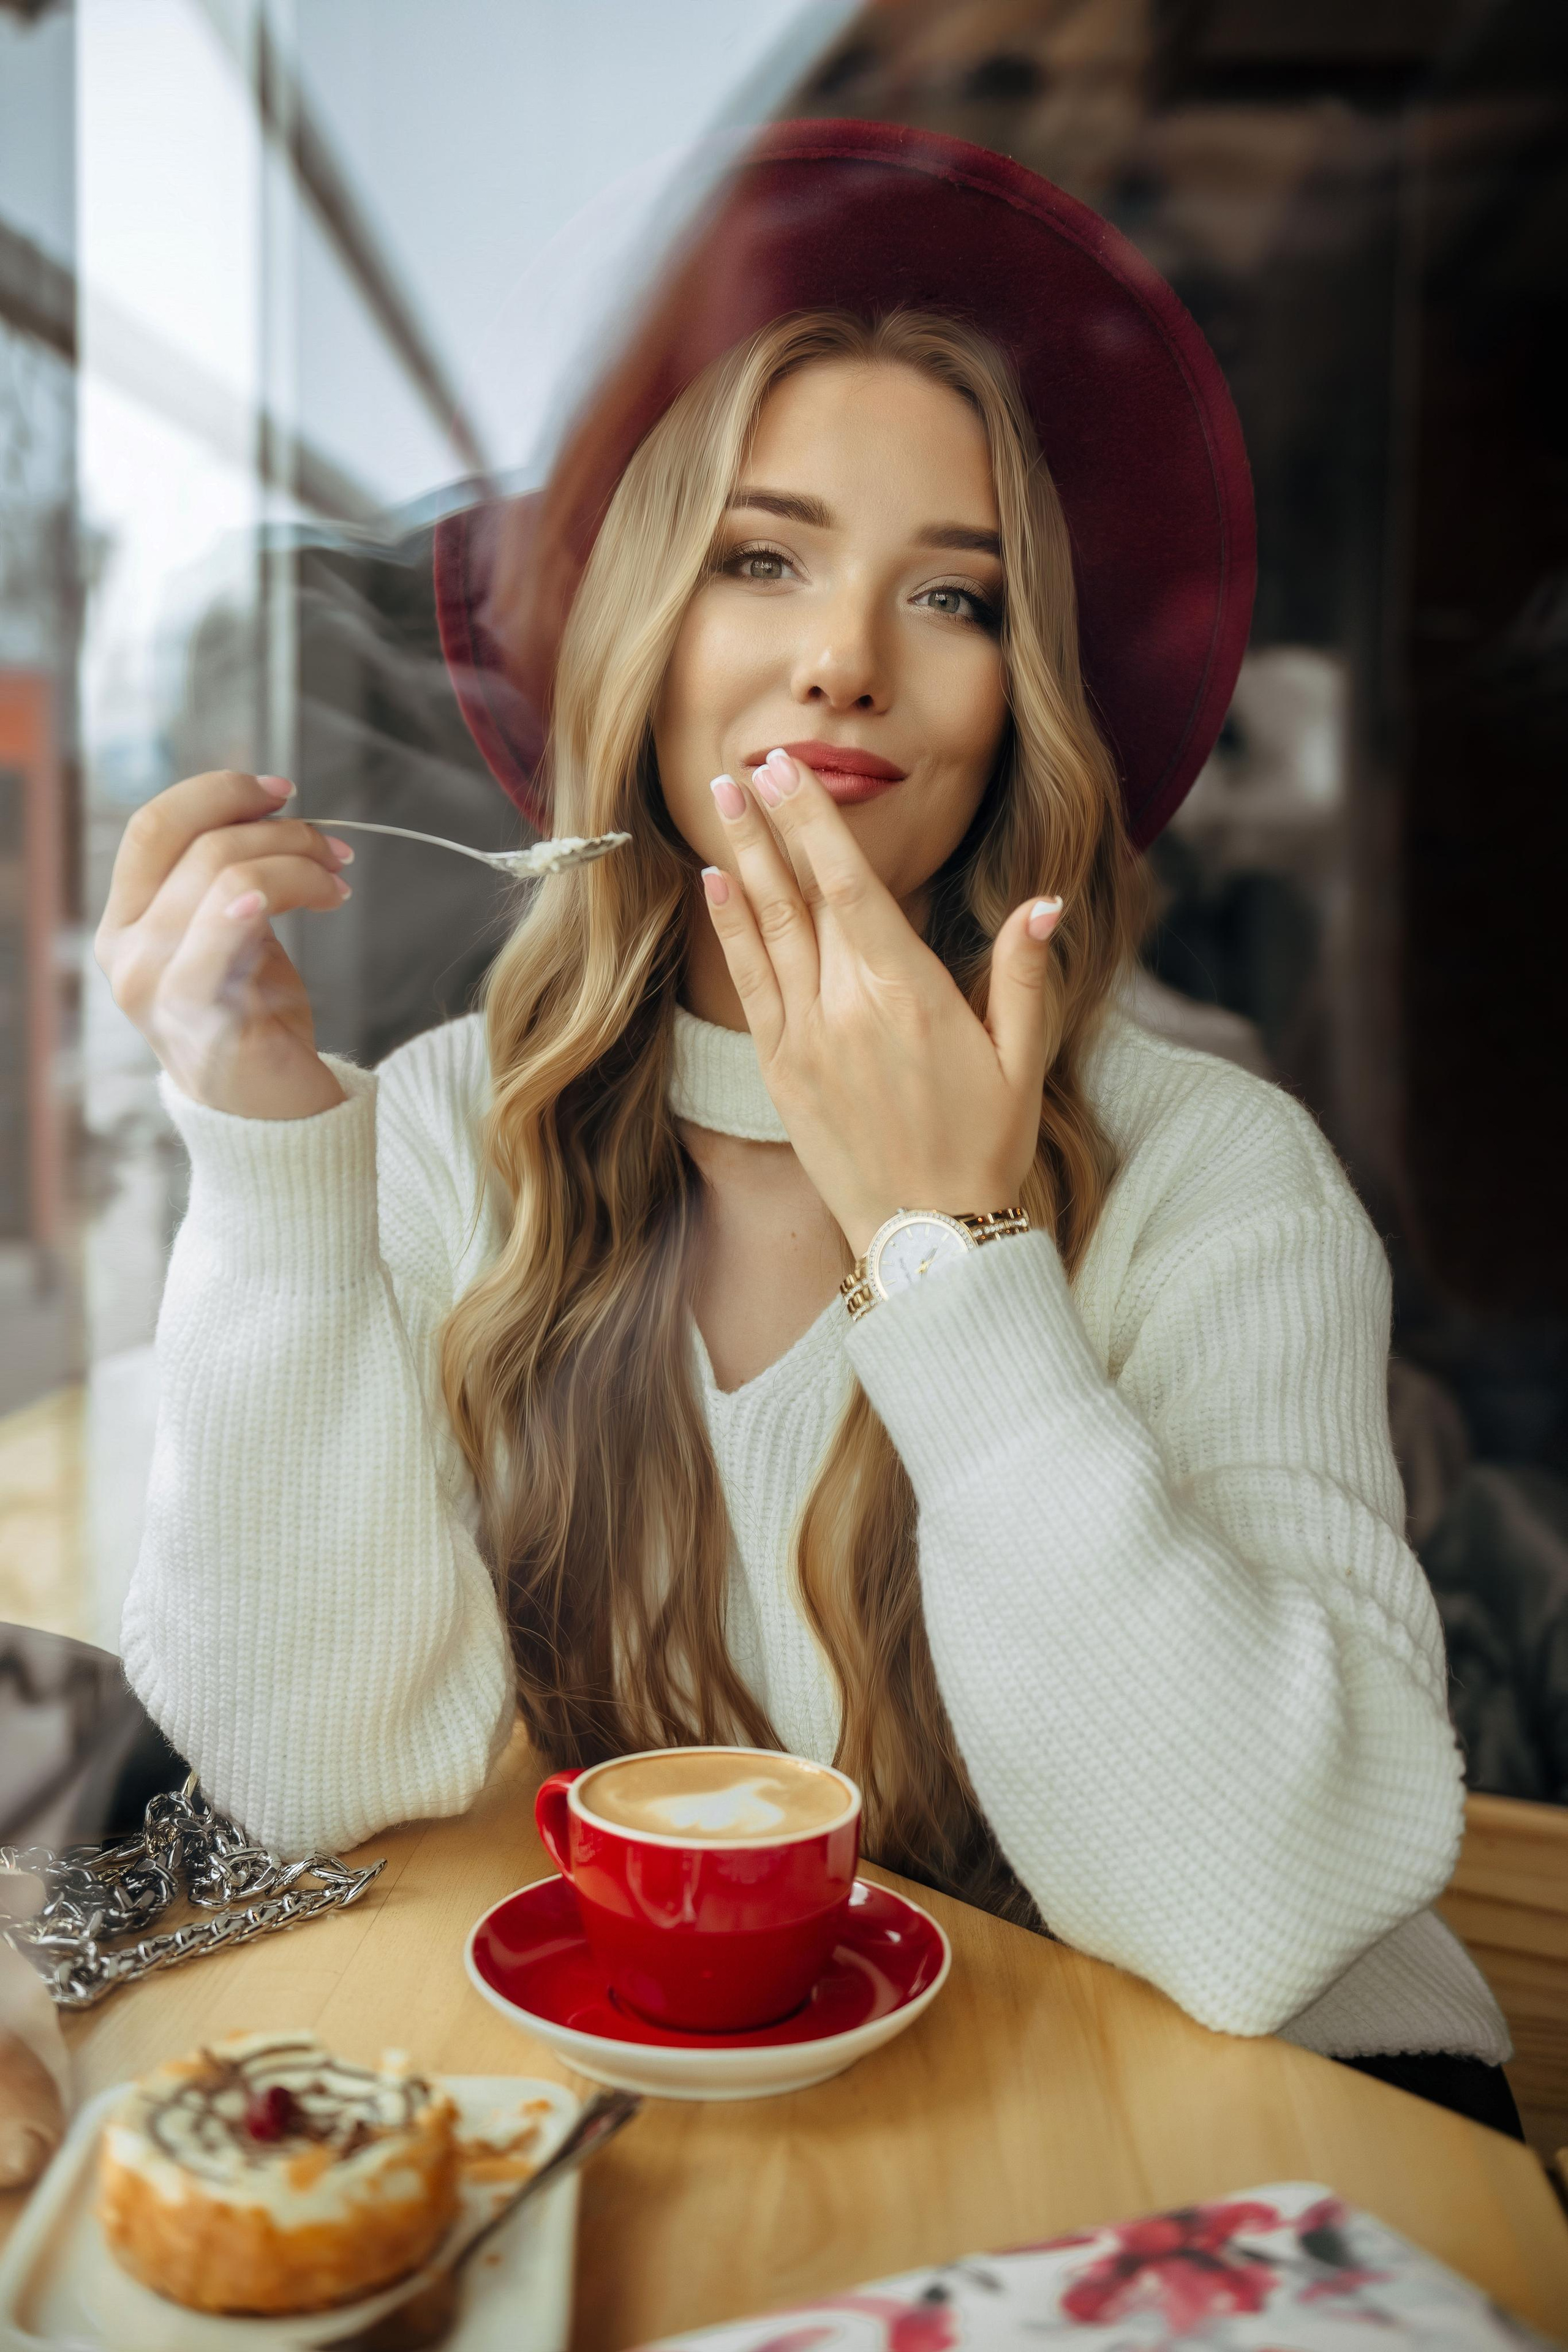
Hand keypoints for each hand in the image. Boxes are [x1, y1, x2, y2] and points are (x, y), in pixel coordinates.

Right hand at [95, 770, 352, 1119]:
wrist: (274, 1112)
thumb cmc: (257, 1017)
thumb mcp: (233, 934)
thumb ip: (227, 879)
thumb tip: (263, 809)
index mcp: (126, 923)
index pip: (155, 827)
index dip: (218, 792)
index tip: (282, 791)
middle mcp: (128, 954)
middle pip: (201, 844)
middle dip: (280, 831)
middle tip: (334, 849)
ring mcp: (158, 989)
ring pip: (226, 875)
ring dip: (298, 862)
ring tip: (337, 883)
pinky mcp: (203, 1017)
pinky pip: (231, 929)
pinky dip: (275, 894)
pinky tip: (320, 894)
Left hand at [701, 749, 1062, 1254]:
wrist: (926, 1240)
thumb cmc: (985, 1146)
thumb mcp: (1023, 1060)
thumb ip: (1024, 976)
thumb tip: (1044, 904)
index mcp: (907, 992)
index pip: (851, 883)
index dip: (812, 822)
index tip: (785, 771)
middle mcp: (845, 1007)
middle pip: (799, 894)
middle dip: (768, 823)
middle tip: (740, 762)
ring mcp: (804, 1039)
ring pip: (766, 930)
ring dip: (741, 859)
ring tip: (718, 801)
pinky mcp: (780, 1071)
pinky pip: (749, 983)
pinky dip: (730, 929)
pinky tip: (716, 884)